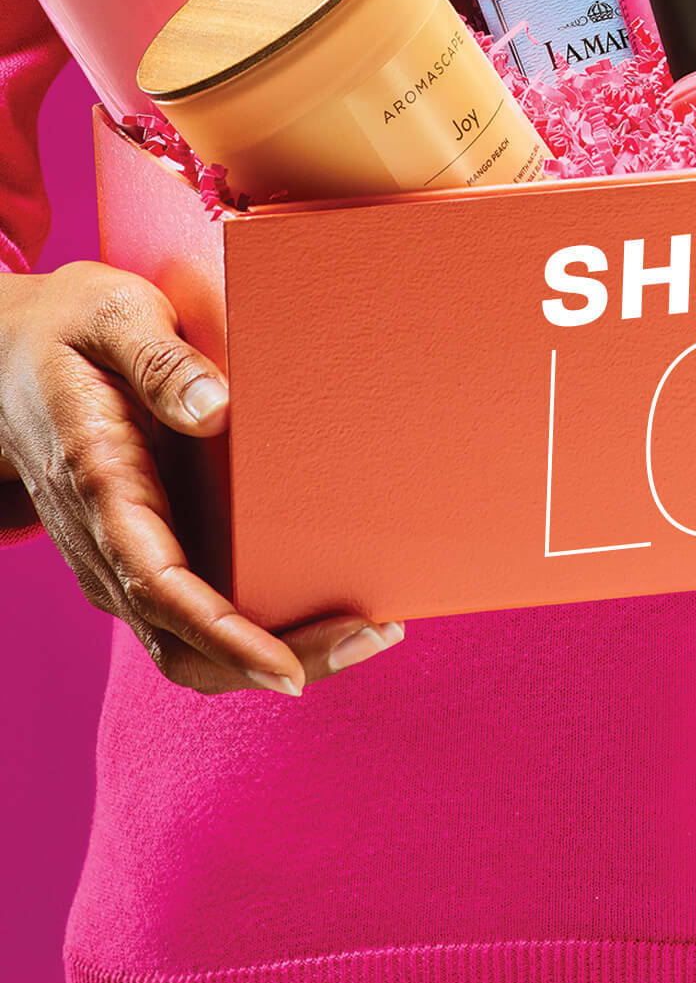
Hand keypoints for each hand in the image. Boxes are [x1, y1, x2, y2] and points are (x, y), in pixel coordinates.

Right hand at [0, 261, 403, 693]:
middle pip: (182, 642)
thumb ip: (158, 358)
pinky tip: (325, 607)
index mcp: (98, 483)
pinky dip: (254, 630)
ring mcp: (118, 555)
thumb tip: (216, 406)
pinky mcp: (139, 551)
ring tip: (370, 630)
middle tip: (372, 637)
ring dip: (274, 653)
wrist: (5, 352)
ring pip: (187, 643)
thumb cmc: (66, 326)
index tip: (287, 669)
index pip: (159, 587)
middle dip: (272, 661)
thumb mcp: (109, 313)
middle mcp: (104, 540)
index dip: (224, 636)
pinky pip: (192, 614)